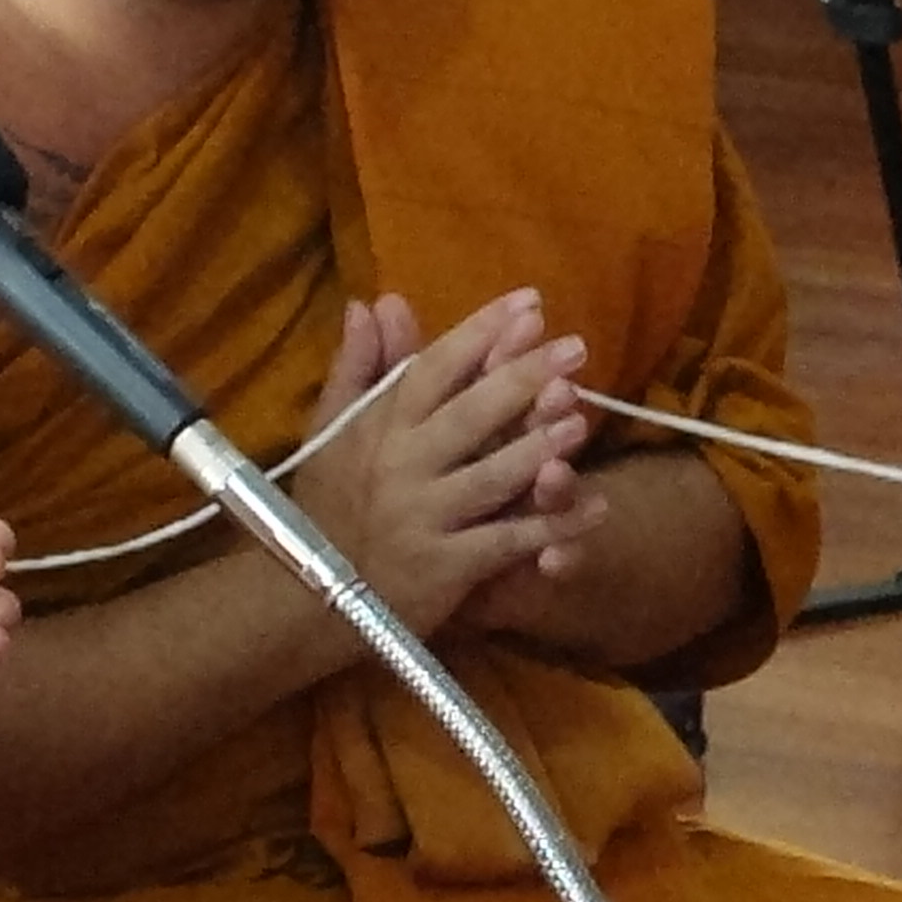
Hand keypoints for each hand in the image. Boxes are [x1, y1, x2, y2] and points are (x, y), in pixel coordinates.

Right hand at [278, 291, 598, 636]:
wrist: (306, 599)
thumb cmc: (328, 506)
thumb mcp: (330, 432)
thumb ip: (356, 367)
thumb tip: (370, 303)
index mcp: (374, 428)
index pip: (430, 369)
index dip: (479, 333)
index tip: (529, 303)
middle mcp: (399, 467)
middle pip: (468, 414)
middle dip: (522, 377)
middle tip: (576, 347)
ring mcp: (422, 518)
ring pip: (489, 477)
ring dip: (537, 448)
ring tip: (581, 419)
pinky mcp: (444, 567)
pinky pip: (506, 542)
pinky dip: (552, 528)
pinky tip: (595, 508)